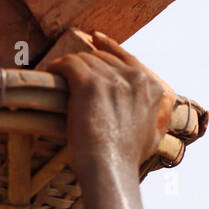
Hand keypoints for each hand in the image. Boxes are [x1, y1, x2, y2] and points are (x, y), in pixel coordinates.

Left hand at [44, 31, 175, 181]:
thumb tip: (157, 109)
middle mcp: (135, 78)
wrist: (110, 169)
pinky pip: (69, 64)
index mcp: (152, 87)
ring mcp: (112, 79)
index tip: (94, 39)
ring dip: (70, 66)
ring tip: (57, 73)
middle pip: (103, 58)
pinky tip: (51, 71)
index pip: (127, 57)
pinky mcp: (89, 84)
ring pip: (85, 59)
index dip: (108, 47)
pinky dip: (58, 66)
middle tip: (69, 68)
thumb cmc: (127, 159)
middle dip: (85, 62)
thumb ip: (157, 114)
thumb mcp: (155, 133)